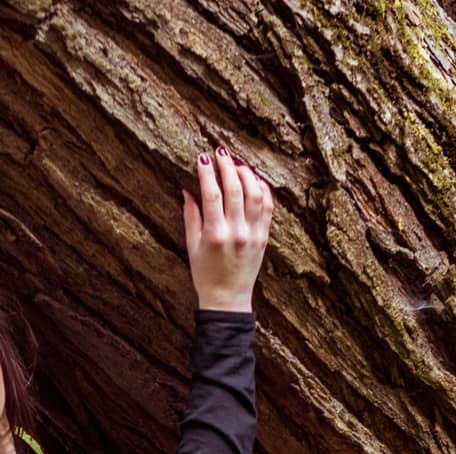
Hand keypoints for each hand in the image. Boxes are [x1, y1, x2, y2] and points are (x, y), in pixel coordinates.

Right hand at [182, 146, 273, 311]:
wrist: (227, 299)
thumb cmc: (205, 275)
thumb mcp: (192, 247)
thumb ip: (191, 217)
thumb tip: (188, 190)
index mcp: (215, 234)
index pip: (212, 193)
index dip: (207, 172)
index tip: (202, 157)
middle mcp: (237, 232)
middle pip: (235, 188)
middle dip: (227, 165)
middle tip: (220, 152)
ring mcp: (253, 234)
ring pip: (255, 193)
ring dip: (246, 174)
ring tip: (237, 165)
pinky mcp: (264, 237)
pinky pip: (268, 206)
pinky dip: (262, 189)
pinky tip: (254, 180)